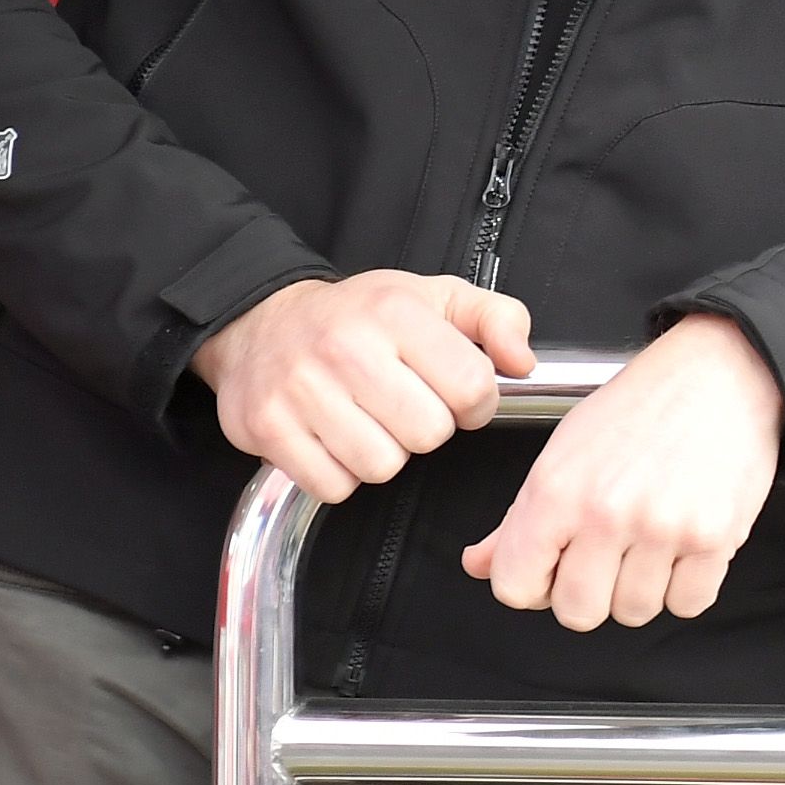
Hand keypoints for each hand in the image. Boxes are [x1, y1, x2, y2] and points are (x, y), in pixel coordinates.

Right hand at [191, 270, 534, 504]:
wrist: (262, 324)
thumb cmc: (359, 316)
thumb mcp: (437, 297)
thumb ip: (498, 319)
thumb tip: (523, 362)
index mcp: (394, 312)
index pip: (471, 386)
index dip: (477, 402)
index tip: (460, 395)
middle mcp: (344, 348)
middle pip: (428, 434)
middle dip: (429, 428)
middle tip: (408, 406)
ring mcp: (299, 391)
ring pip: (382, 466)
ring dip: (386, 453)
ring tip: (371, 421)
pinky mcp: (267, 429)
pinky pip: (334, 487)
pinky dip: (342, 474)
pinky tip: (337, 439)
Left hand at [460, 313, 784, 630]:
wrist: (719, 372)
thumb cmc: (642, 407)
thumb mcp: (564, 451)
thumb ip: (518, 518)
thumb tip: (480, 564)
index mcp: (555, 491)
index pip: (515, 587)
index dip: (534, 585)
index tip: (554, 571)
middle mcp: (605, 512)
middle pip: (577, 612)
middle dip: (591, 594)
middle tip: (608, 558)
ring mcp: (661, 527)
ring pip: (634, 612)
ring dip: (642, 589)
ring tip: (652, 546)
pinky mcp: (713, 536)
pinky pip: (688, 603)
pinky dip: (687, 587)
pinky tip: (685, 550)